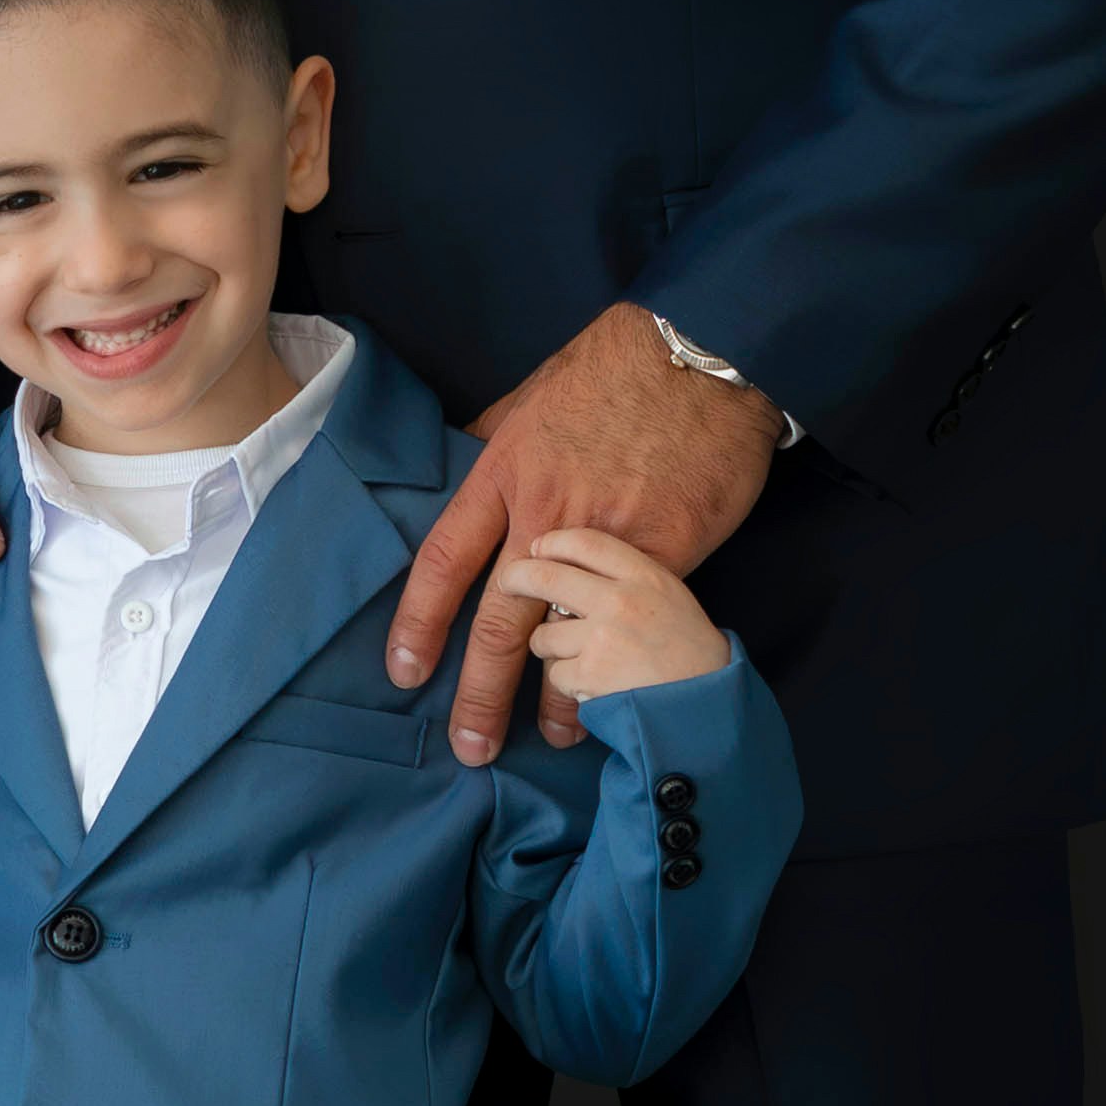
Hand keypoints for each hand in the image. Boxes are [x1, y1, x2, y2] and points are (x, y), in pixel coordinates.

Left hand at [388, 302, 779, 763]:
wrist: (700, 358)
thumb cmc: (610, 370)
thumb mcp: (528, 400)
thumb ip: (489, 446)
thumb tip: (455, 466)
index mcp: (503, 477)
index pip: (443, 563)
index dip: (420, 624)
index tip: (405, 672)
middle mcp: (545, 518)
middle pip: (499, 622)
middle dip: (479, 693)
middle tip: (471, 747)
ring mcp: (607, 541)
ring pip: (566, 635)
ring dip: (553, 697)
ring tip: (551, 739)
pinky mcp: (665, 553)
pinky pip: (629, 624)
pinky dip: (618, 668)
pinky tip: (614, 699)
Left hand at [503, 522, 727, 708]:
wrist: (707, 703)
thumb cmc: (691, 652)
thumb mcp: (669, 596)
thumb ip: (626, 579)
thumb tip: (569, 568)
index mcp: (645, 575)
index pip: (585, 541)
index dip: (553, 542)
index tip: (538, 546)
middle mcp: (622, 599)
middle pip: (546, 576)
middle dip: (518, 579)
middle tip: (508, 582)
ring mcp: (603, 636)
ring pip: (544, 634)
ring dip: (551, 648)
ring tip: (582, 658)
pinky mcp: (590, 673)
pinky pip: (556, 673)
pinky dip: (569, 682)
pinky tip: (594, 684)